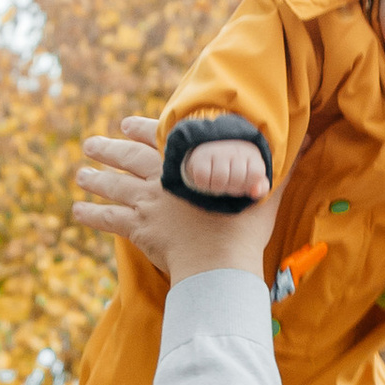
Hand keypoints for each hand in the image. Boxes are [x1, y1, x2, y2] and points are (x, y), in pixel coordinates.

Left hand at [75, 113, 285, 282]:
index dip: (140, 130)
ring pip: (113, 187)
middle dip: (108, 149)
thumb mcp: (266, 187)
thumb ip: (282, 162)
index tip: (124, 124)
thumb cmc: (244, 223)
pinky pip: (108, 220)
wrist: (220, 260)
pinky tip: (76, 212)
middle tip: (90, 143)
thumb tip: (307, 136)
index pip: (157, 138)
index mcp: (187, 164)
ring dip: (95, 179)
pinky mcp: (137, 229)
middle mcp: (161, 179)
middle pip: (127, 159)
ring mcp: (146, 203)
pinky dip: (91, 215)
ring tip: (80, 174)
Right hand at [178, 136, 269, 204]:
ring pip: (219, 180)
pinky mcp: (199, 158)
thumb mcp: (252, 178)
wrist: (212, 149)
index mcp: (251, 155)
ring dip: (218, 187)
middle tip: (229, 182)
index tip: (244, 180)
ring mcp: (216, 153)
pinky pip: (202, 179)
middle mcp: (234, 150)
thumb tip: (254, 192)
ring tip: (219, 181)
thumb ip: (261, 187)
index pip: (256, 173)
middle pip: (237, 178)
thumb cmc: (237, 170)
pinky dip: (204, 184)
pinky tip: (208, 179)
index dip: (249, 182)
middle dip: (233, 186)